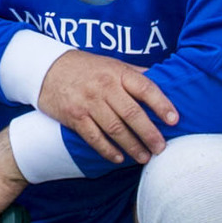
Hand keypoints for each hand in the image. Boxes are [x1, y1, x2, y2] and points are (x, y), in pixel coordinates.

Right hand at [35, 49, 176, 163]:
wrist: (47, 69)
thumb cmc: (86, 68)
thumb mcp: (112, 63)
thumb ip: (135, 73)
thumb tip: (165, 79)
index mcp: (118, 73)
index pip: (145, 88)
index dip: (161, 104)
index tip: (174, 120)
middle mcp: (104, 87)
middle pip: (132, 113)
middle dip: (149, 133)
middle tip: (161, 148)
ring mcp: (88, 103)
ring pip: (115, 129)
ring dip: (132, 146)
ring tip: (144, 157)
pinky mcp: (74, 117)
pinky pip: (94, 137)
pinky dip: (107, 150)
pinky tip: (119, 158)